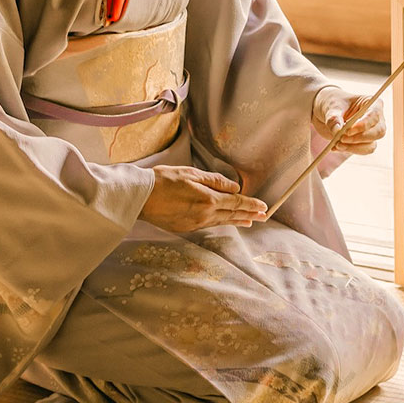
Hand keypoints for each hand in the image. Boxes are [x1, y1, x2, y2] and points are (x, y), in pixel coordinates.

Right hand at [139, 165, 266, 231]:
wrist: (140, 197)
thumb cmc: (163, 180)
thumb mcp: (191, 174)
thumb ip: (215, 181)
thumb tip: (234, 187)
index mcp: (207, 199)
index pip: (236, 202)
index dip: (251, 204)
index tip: (263, 206)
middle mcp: (204, 214)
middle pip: (232, 214)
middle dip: (249, 214)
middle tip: (264, 216)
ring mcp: (195, 223)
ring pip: (221, 221)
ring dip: (237, 220)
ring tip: (250, 221)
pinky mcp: (185, 228)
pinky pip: (209, 224)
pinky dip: (221, 222)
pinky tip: (225, 221)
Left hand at [312, 85, 385, 155]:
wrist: (327, 113)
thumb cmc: (333, 104)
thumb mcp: (331, 107)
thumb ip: (333, 118)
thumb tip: (337, 130)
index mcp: (371, 103)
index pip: (374, 115)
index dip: (364, 124)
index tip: (348, 131)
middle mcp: (376, 118)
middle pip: (378, 132)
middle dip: (360, 138)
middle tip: (342, 139)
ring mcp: (373, 132)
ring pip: (371, 145)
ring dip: (354, 147)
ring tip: (337, 144)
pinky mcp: (366, 142)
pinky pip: (364, 150)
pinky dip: (350, 150)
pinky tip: (337, 147)